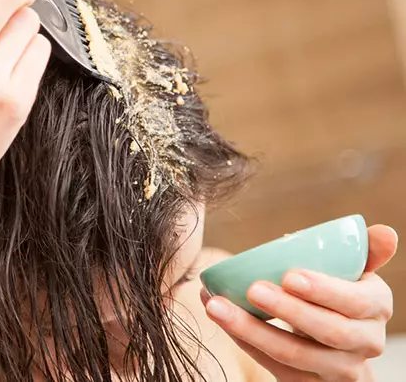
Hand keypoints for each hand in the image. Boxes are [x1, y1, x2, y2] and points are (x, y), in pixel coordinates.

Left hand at [202, 225, 397, 381]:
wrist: (335, 349)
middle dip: (288, 309)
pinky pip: (271, 364)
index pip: (356, 302)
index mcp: (376, 307)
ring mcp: (336, 369)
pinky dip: (242, 338)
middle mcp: (364, 342)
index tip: (290, 275)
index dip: (324, 291)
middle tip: (252, 288)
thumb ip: (364, 251)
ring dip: (250, 328)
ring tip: (216, 304)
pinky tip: (219, 316)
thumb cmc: (337, 298)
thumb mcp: (353, 275)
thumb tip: (385, 232)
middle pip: (327, 331)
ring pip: (293, 353)